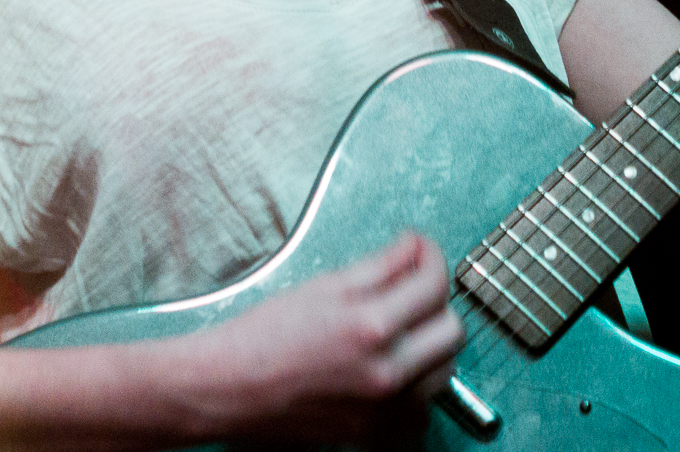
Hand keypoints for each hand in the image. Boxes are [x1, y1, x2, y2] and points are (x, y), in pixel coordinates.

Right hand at [185, 232, 464, 445]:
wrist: (227, 389)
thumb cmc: (262, 338)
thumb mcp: (322, 287)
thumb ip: (380, 266)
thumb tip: (414, 247)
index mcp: (370, 326)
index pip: (434, 284)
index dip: (430, 256)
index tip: (420, 251)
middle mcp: (386, 372)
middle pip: (452, 329)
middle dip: (434, 301)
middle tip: (409, 288)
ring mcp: (386, 409)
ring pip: (445, 369)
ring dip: (429, 344)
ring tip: (396, 331)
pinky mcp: (379, 434)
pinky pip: (425, 407)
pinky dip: (416, 386)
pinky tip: (388, 369)